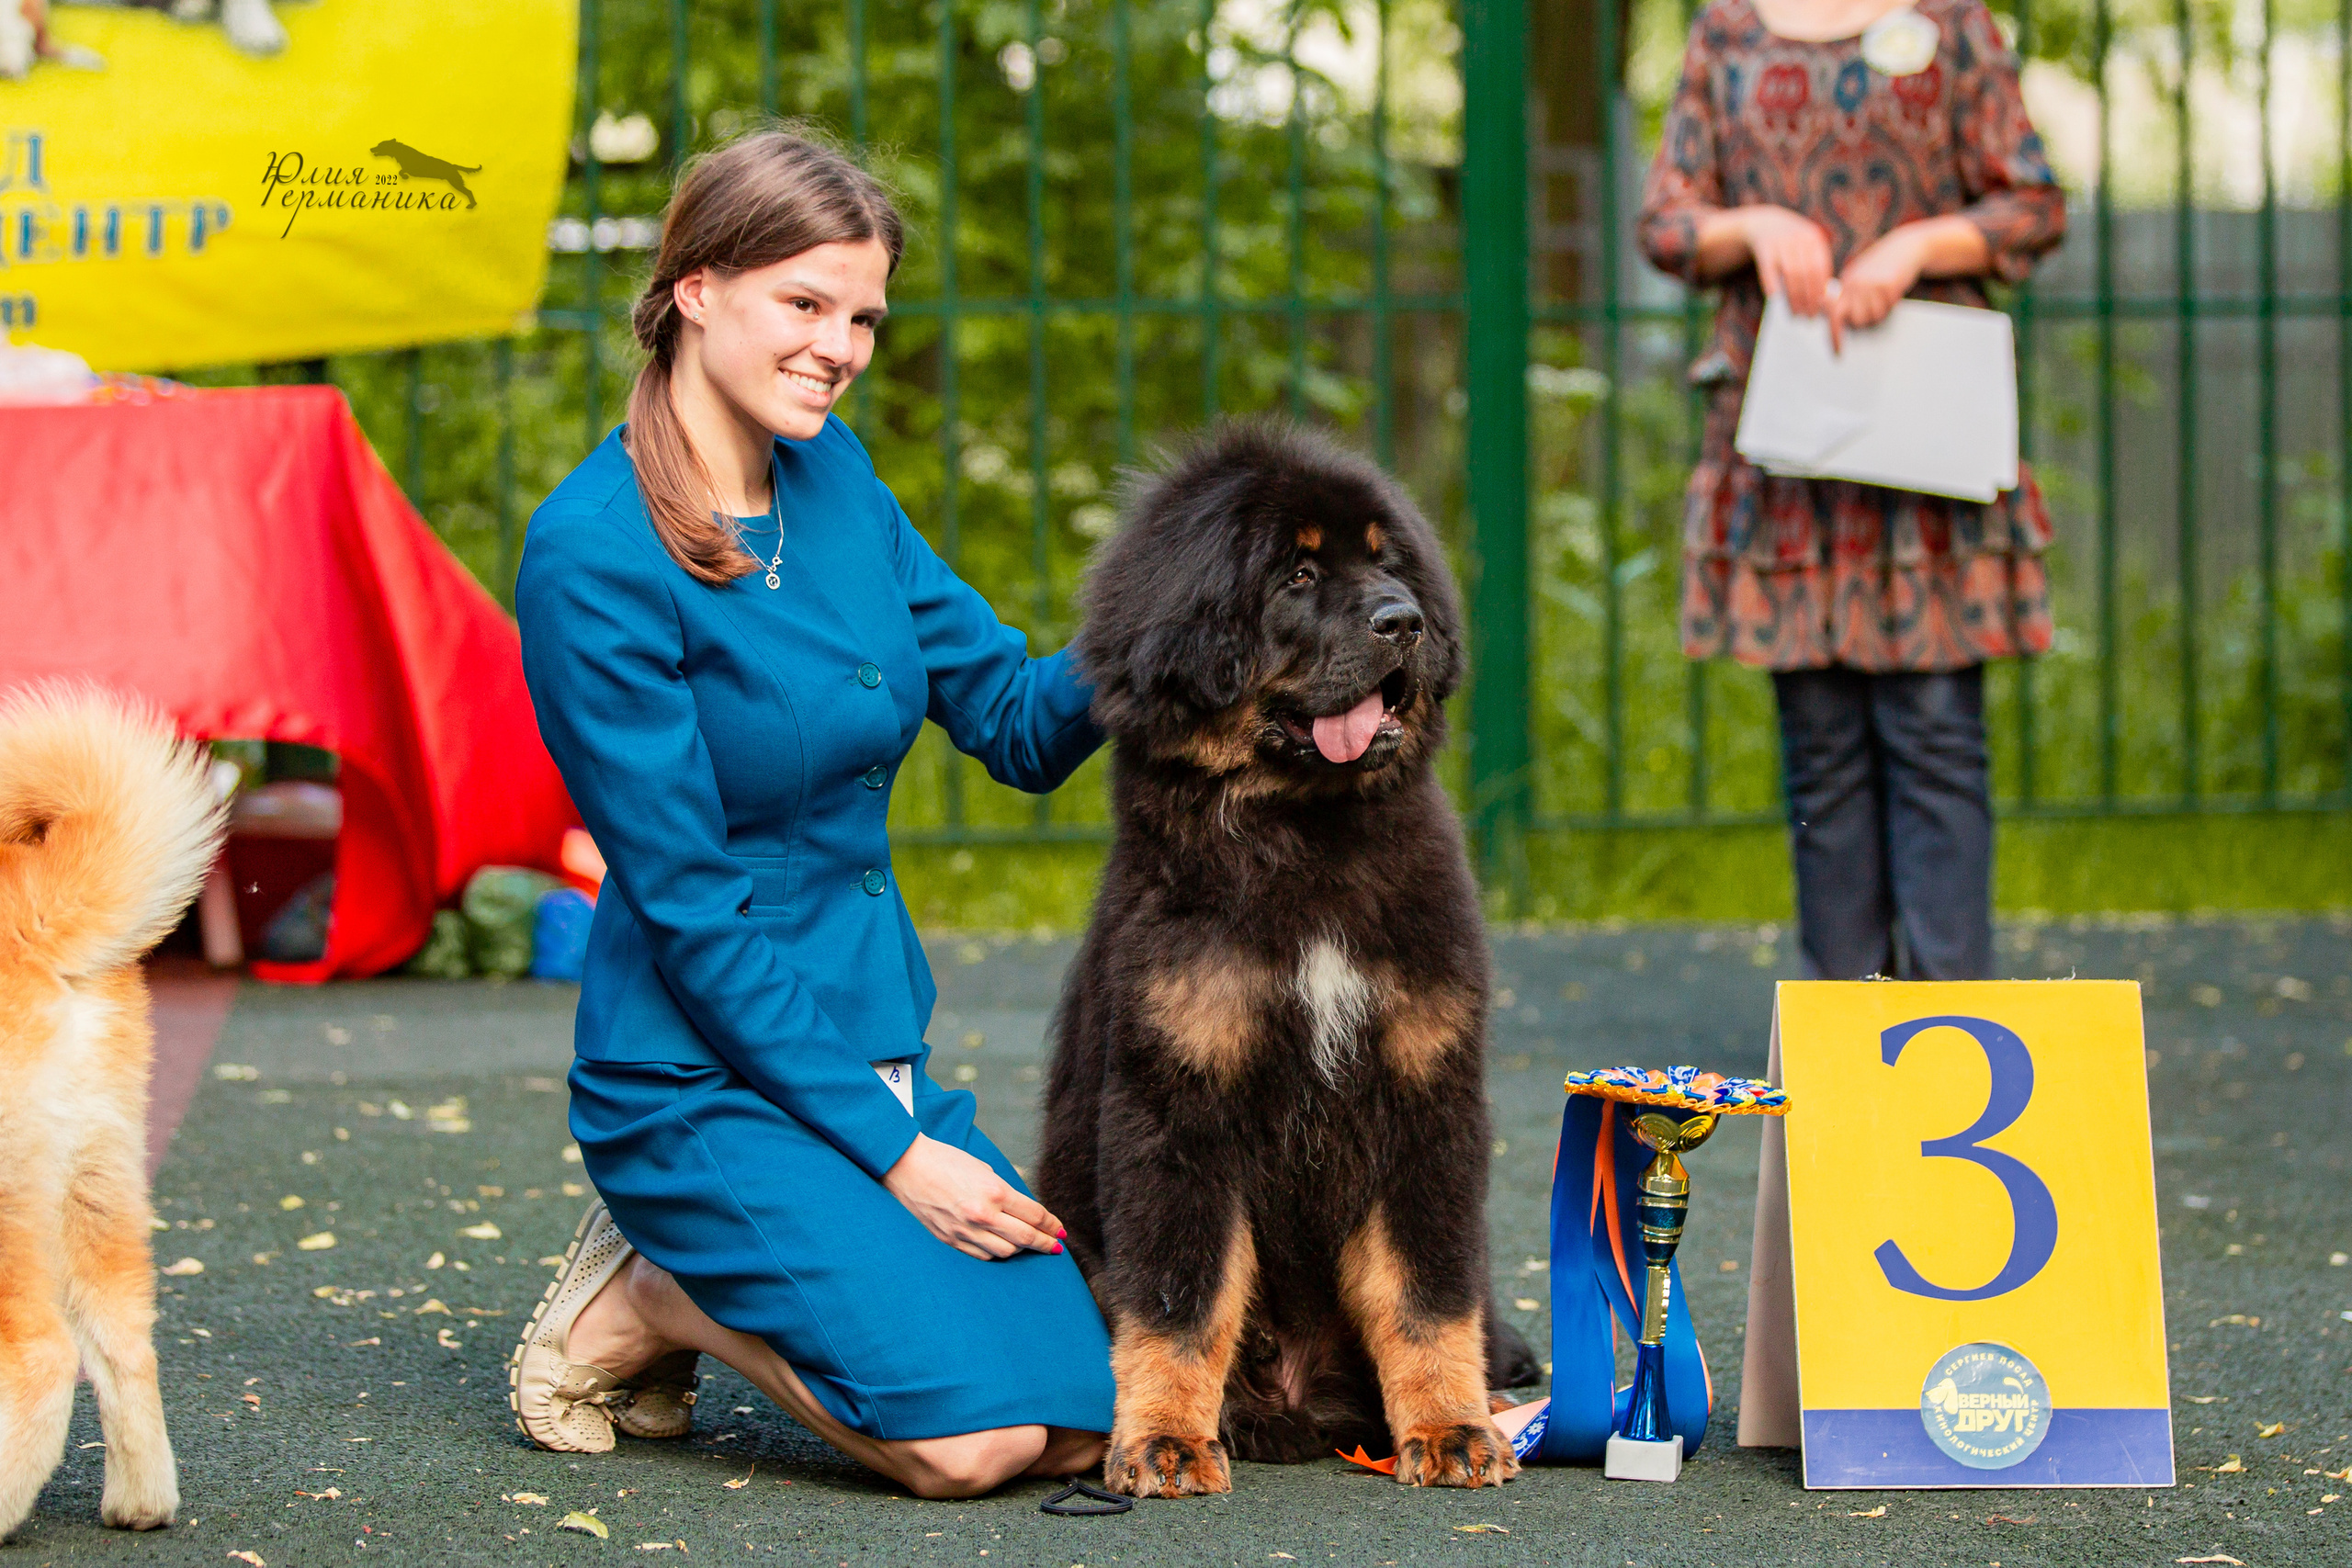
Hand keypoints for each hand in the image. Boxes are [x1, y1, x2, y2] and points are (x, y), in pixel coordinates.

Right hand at [883, 1134, 1067, 1260]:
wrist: (906, 1167)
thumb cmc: (945, 1161)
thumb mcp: (983, 1170)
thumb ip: (1004, 1192)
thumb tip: (1023, 1211)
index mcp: (995, 1192)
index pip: (1034, 1215)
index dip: (1051, 1224)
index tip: (1059, 1229)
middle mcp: (983, 1215)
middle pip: (1026, 1238)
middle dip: (1046, 1243)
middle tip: (1056, 1246)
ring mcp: (965, 1231)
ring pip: (1006, 1252)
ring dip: (1021, 1250)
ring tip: (1029, 1246)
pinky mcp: (950, 1241)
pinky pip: (982, 1256)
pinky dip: (996, 1253)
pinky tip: (1002, 1248)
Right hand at [1740, 206, 1835, 315]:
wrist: (1765, 224)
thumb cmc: (1790, 245)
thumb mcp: (1805, 248)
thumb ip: (1814, 267)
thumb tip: (1822, 299)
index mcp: (1813, 239)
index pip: (1820, 268)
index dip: (1820, 290)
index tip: (1820, 309)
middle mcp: (1798, 238)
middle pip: (1806, 273)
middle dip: (1808, 297)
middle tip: (1808, 317)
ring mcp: (1780, 241)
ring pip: (1790, 273)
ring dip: (1793, 296)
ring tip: (1795, 313)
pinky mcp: (1763, 247)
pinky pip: (1768, 269)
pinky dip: (1772, 284)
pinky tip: (1775, 299)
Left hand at [1827, 228, 1926, 351]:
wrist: (1904, 247)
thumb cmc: (1881, 266)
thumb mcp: (1859, 278)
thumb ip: (1848, 297)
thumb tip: (1839, 320)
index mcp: (1844, 284)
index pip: (1833, 314)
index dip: (1834, 335)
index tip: (1837, 353)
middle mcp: (1854, 284)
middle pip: (1855, 320)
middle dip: (1864, 321)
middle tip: (1875, 307)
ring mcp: (1870, 284)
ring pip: (1873, 316)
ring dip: (1881, 311)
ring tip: (1884, 294)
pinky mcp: (1887, 284)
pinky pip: (1889, 307)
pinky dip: (1893, 302)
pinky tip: (1893, 288)